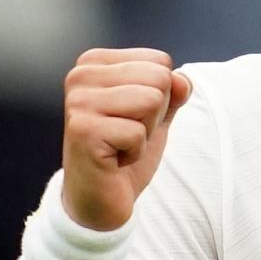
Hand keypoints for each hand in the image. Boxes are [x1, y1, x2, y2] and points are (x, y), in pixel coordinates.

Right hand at [61, 48, 191, 230]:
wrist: (100, 198)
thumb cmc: (126, 148)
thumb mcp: (158, 111)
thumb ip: (174, 89)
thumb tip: (182, 80)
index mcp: (95, 62)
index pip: (160, 61)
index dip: (160, 94)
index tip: (132, 116)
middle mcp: (80, 76)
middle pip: (159, 78)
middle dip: (155, 113)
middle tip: (127, 133)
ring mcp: (78, 102)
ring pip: (151, 101)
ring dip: (146, 131)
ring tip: (121, 144)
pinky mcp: (82, 131)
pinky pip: (138, 132)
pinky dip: (136, 151)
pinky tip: (114, 159)